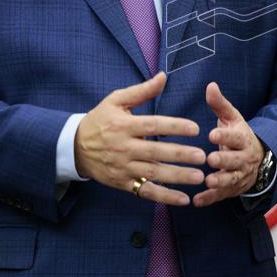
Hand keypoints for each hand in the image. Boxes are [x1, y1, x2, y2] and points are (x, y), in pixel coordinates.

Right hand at [75, 72, 205, 205]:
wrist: (74, 147)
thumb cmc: (99, 120)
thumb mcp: (116, 101)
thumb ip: (141, 91)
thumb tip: (163, 77)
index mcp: (123, 125)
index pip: (152, 125)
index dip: (174, 126)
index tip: (195, 128)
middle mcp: (123, 147)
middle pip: (155, 152)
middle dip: (179, 155)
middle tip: (202, 156)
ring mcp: (122, 167)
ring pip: (152, 173)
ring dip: (177, 177)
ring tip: (199, 177)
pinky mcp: (122, 183)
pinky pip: (145, 191)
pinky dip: (164, 197)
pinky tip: (184, 199)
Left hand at [193, 82, 264, 206]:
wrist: (257, 160)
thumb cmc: (237, 135)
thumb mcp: (232, 118)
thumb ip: (220, 104)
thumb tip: (210, 85)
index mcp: (243, 139)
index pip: (236, 137)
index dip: (225, 136)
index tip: (212, 133)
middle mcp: (244, 159)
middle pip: (236, 160)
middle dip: (225, 160)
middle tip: (211, 159)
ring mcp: (239, 176)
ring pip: (231, 179)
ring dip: (221, 181)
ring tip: (209, 180)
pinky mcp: (232, 190)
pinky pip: (222, 196)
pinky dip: (210, 199)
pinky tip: (197, 201)